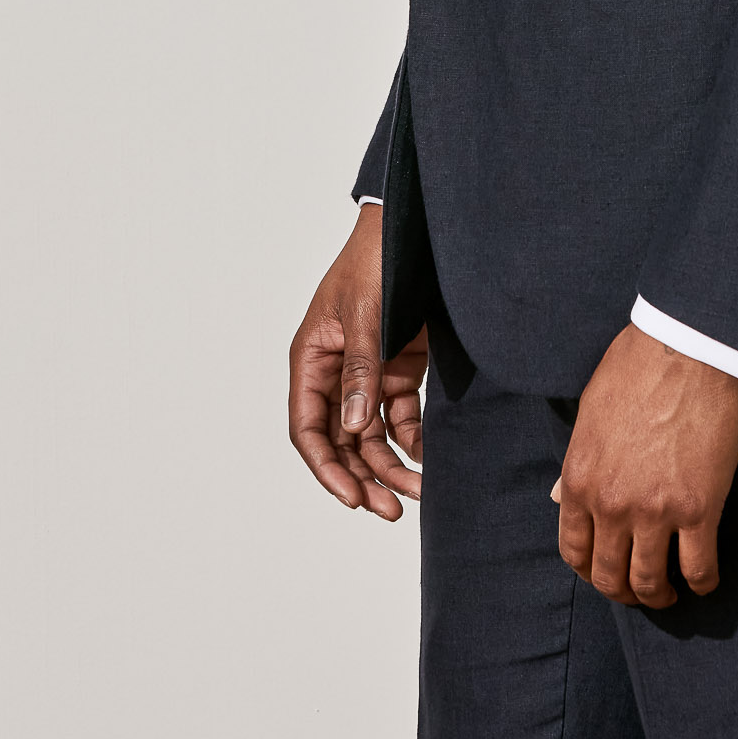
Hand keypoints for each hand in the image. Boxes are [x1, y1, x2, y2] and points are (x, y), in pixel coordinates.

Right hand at [288, 205, 426, 520]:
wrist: (412, 228)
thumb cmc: (376, 262)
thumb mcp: (365, 315)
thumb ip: (362, 371)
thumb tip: (355, 429)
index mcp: (312, 360)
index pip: (309, 429)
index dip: (327, 468)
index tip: (352, 498)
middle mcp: (336, 373)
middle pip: (342, 442)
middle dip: (364, 477)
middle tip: (392, 510)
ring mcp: (369, 372)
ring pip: (372, 435)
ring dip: (391, 465)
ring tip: (418, 493)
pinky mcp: (401, 367)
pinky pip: (400, 415)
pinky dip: (412, 439)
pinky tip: (429, 458)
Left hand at [555, 326, 737, 607]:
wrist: (687, 349)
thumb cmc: (638, 367)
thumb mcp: (590, 413)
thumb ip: (579, 462)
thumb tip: (565, 496)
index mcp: (580, 480)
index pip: (574, 550)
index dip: (589, 571)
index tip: (603, 574)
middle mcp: (611, 504)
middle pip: (610, 575)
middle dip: (623, 593)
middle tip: (639, 592)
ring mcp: (655, 511)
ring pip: (651, 581)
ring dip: (659, 596)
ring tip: (670, 594)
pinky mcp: (699, 509)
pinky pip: (699, 566)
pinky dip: (702, 583)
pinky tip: (705, 582)